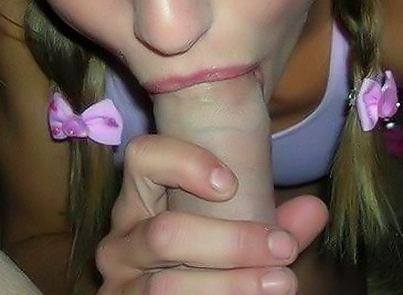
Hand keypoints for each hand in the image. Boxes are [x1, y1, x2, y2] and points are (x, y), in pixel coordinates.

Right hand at [96, 135, 327, 293]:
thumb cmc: (203, 260)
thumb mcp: (230, 236)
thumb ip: (268, 222)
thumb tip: (316, 210)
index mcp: (138, 200)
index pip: (141, 156)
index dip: (183, 163)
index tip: (230, 183)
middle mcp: (121, 240)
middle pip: (165, 233)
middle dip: (232, 242)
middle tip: (283, 246)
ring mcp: (121, 284)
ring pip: (169, 285)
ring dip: (233, 284)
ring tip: (282, 282)